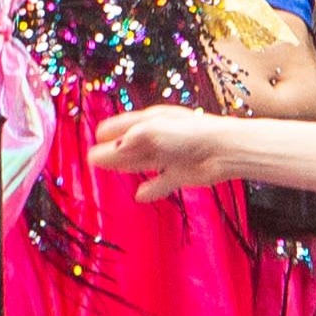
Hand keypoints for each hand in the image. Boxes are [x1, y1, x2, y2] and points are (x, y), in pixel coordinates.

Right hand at [89, 105, 236, 195]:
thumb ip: (127, 142)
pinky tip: (140, 196)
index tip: (94, 137)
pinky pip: (161, 183)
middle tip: (92, 160)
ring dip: (126, 167)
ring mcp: (170, 156)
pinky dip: (151, 189)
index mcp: (152, 120)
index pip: (124, 124)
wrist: (222, 151)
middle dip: (112, 151)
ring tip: (108, 171)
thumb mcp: (152, 132)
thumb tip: (104, 151)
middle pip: (131, 145)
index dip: (109, 131)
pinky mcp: (180, 174)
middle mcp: (160, 137)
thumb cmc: (187, 135)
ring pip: (142, 162)